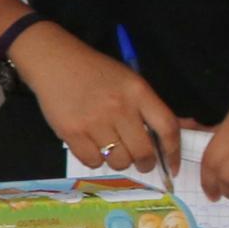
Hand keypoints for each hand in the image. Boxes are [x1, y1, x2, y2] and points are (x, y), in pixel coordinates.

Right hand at [8, 25, 182, 178]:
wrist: (55, 62)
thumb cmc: (95, 72)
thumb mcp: (128, 82)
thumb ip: (146, 108)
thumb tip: (164, 141)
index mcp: (138, 92)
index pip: (167, 128)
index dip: (173, 151)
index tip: (172, 165)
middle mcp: (119, 107)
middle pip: (143, 152)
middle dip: (145, 163)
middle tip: (140, 163)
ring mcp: (94, 121)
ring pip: (118, 161)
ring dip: (118, 161)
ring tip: (111, 148)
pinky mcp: (72, 132)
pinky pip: (93, 161)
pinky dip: (95, 160)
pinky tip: (92, 146)